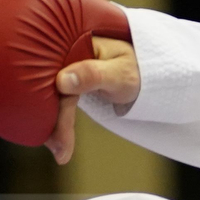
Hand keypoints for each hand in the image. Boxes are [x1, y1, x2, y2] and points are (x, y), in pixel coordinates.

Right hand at [47, 35, 139, 165]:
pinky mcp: (71, 83)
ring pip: (53, 100)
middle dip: (52, 124)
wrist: (149, 75)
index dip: (58, 112)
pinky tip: (59, 141)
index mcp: (74, 47)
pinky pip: (60, 102)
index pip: (57, 81)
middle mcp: (67, 57)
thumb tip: (61, 81)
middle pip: (50, 92)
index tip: (60, 140)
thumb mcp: (120, 74)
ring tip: (60, 153)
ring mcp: (68, 70)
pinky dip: (59, 121)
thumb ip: (94, 75)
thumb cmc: (138, 71)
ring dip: (53, 126)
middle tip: (59, 152)